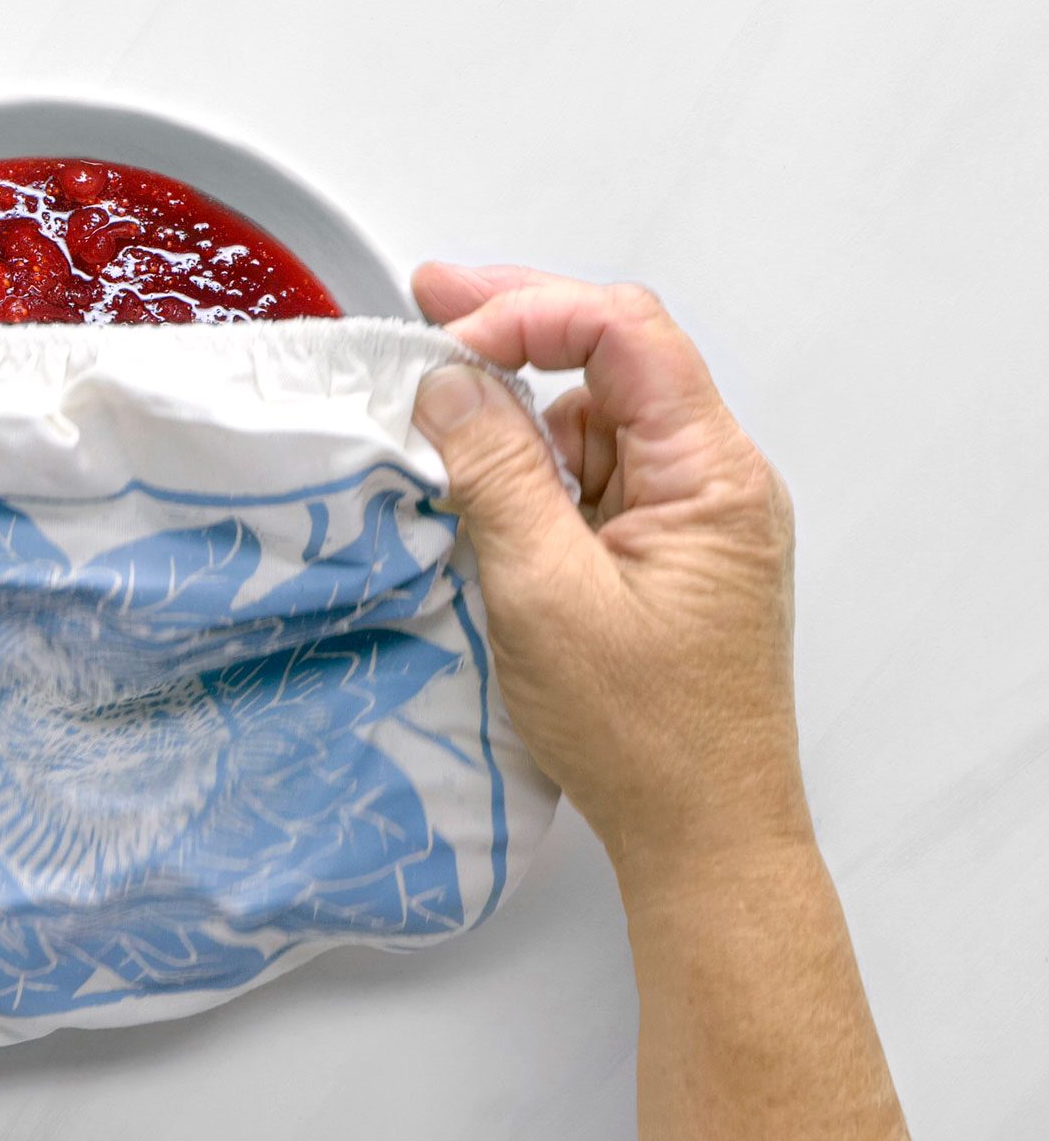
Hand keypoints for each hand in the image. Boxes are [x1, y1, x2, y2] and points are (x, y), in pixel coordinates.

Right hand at [410, 264, 808, 884]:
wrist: (701, 836)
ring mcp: (687, 517)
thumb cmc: (646, 736)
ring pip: (591, 422)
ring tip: (439, 448)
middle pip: (613, 360)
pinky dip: (529, 478)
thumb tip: (449, 382)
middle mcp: (712, 480)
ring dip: (515, 421)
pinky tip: (478, 504)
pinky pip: (588, 481)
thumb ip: (495, 473)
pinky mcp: (659, 554)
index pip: (626, 332)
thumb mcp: (544, 592)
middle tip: (427, 304)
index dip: (531, 313)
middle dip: (516, 331)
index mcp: (712, 475)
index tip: (447, 339)